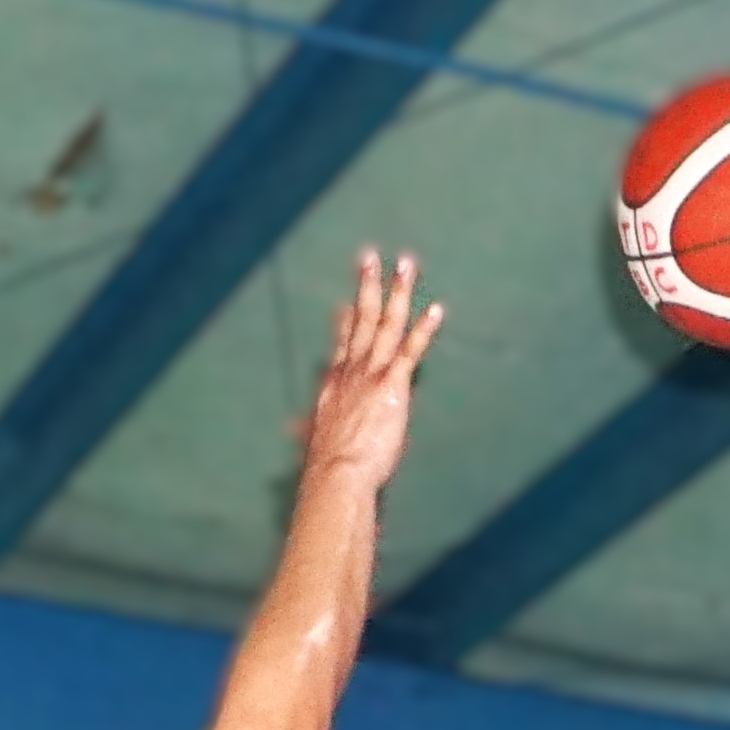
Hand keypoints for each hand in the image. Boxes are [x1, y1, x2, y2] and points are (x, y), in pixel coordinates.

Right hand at [296, 250, 442, 496]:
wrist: (336, 473)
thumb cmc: (328, 465)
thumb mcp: (315, 440)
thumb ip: (308, 429)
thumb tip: (293, 429)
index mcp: (334, 384)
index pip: (342, 345)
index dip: (346, 322)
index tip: (346, 304)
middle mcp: (351, 371)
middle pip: (362, 320)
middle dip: (368, 285)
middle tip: (371, 257)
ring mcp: (371, 374)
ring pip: (386, 324)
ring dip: (398, 292)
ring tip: (407, 264)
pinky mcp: (391, 385)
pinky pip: (411, 350)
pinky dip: (424, 329)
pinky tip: (436, 310)